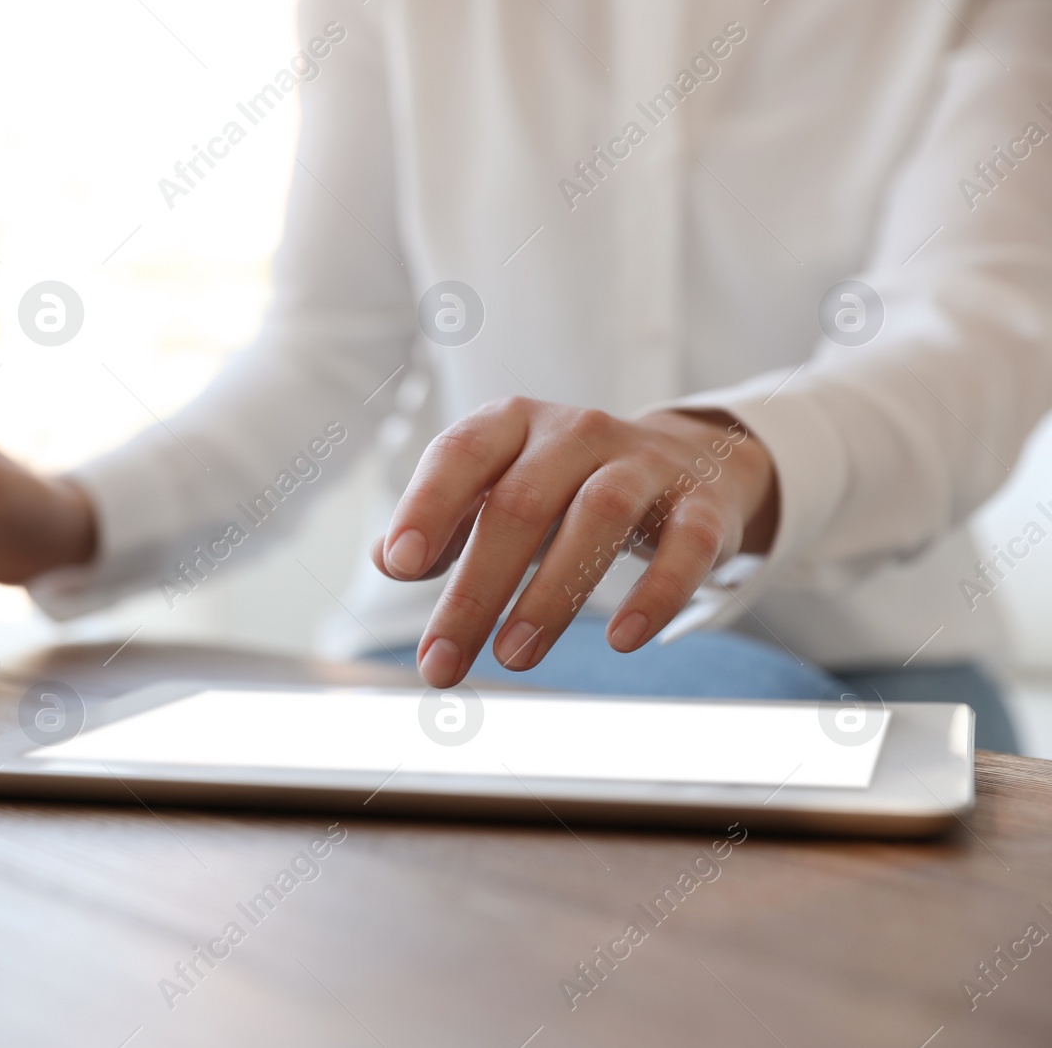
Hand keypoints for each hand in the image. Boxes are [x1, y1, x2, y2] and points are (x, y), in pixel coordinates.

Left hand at [371, 399, 778, 687]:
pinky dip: (656, 593)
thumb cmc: (566, 487)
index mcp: (513, 424)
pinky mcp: (701, 506)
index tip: (401, 566)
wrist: (690, 461)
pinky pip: (686, 545)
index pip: (461, 453)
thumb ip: (442, 524)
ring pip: (598, 516)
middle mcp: (576, 433)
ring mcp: (643, 465)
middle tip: (441, 663)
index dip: (428, 505)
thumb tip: (387, 558)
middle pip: (521, 503)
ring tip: (512, 658)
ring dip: (550, 595)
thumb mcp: (497, 493)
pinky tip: (623, 640)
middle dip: (476, 590)